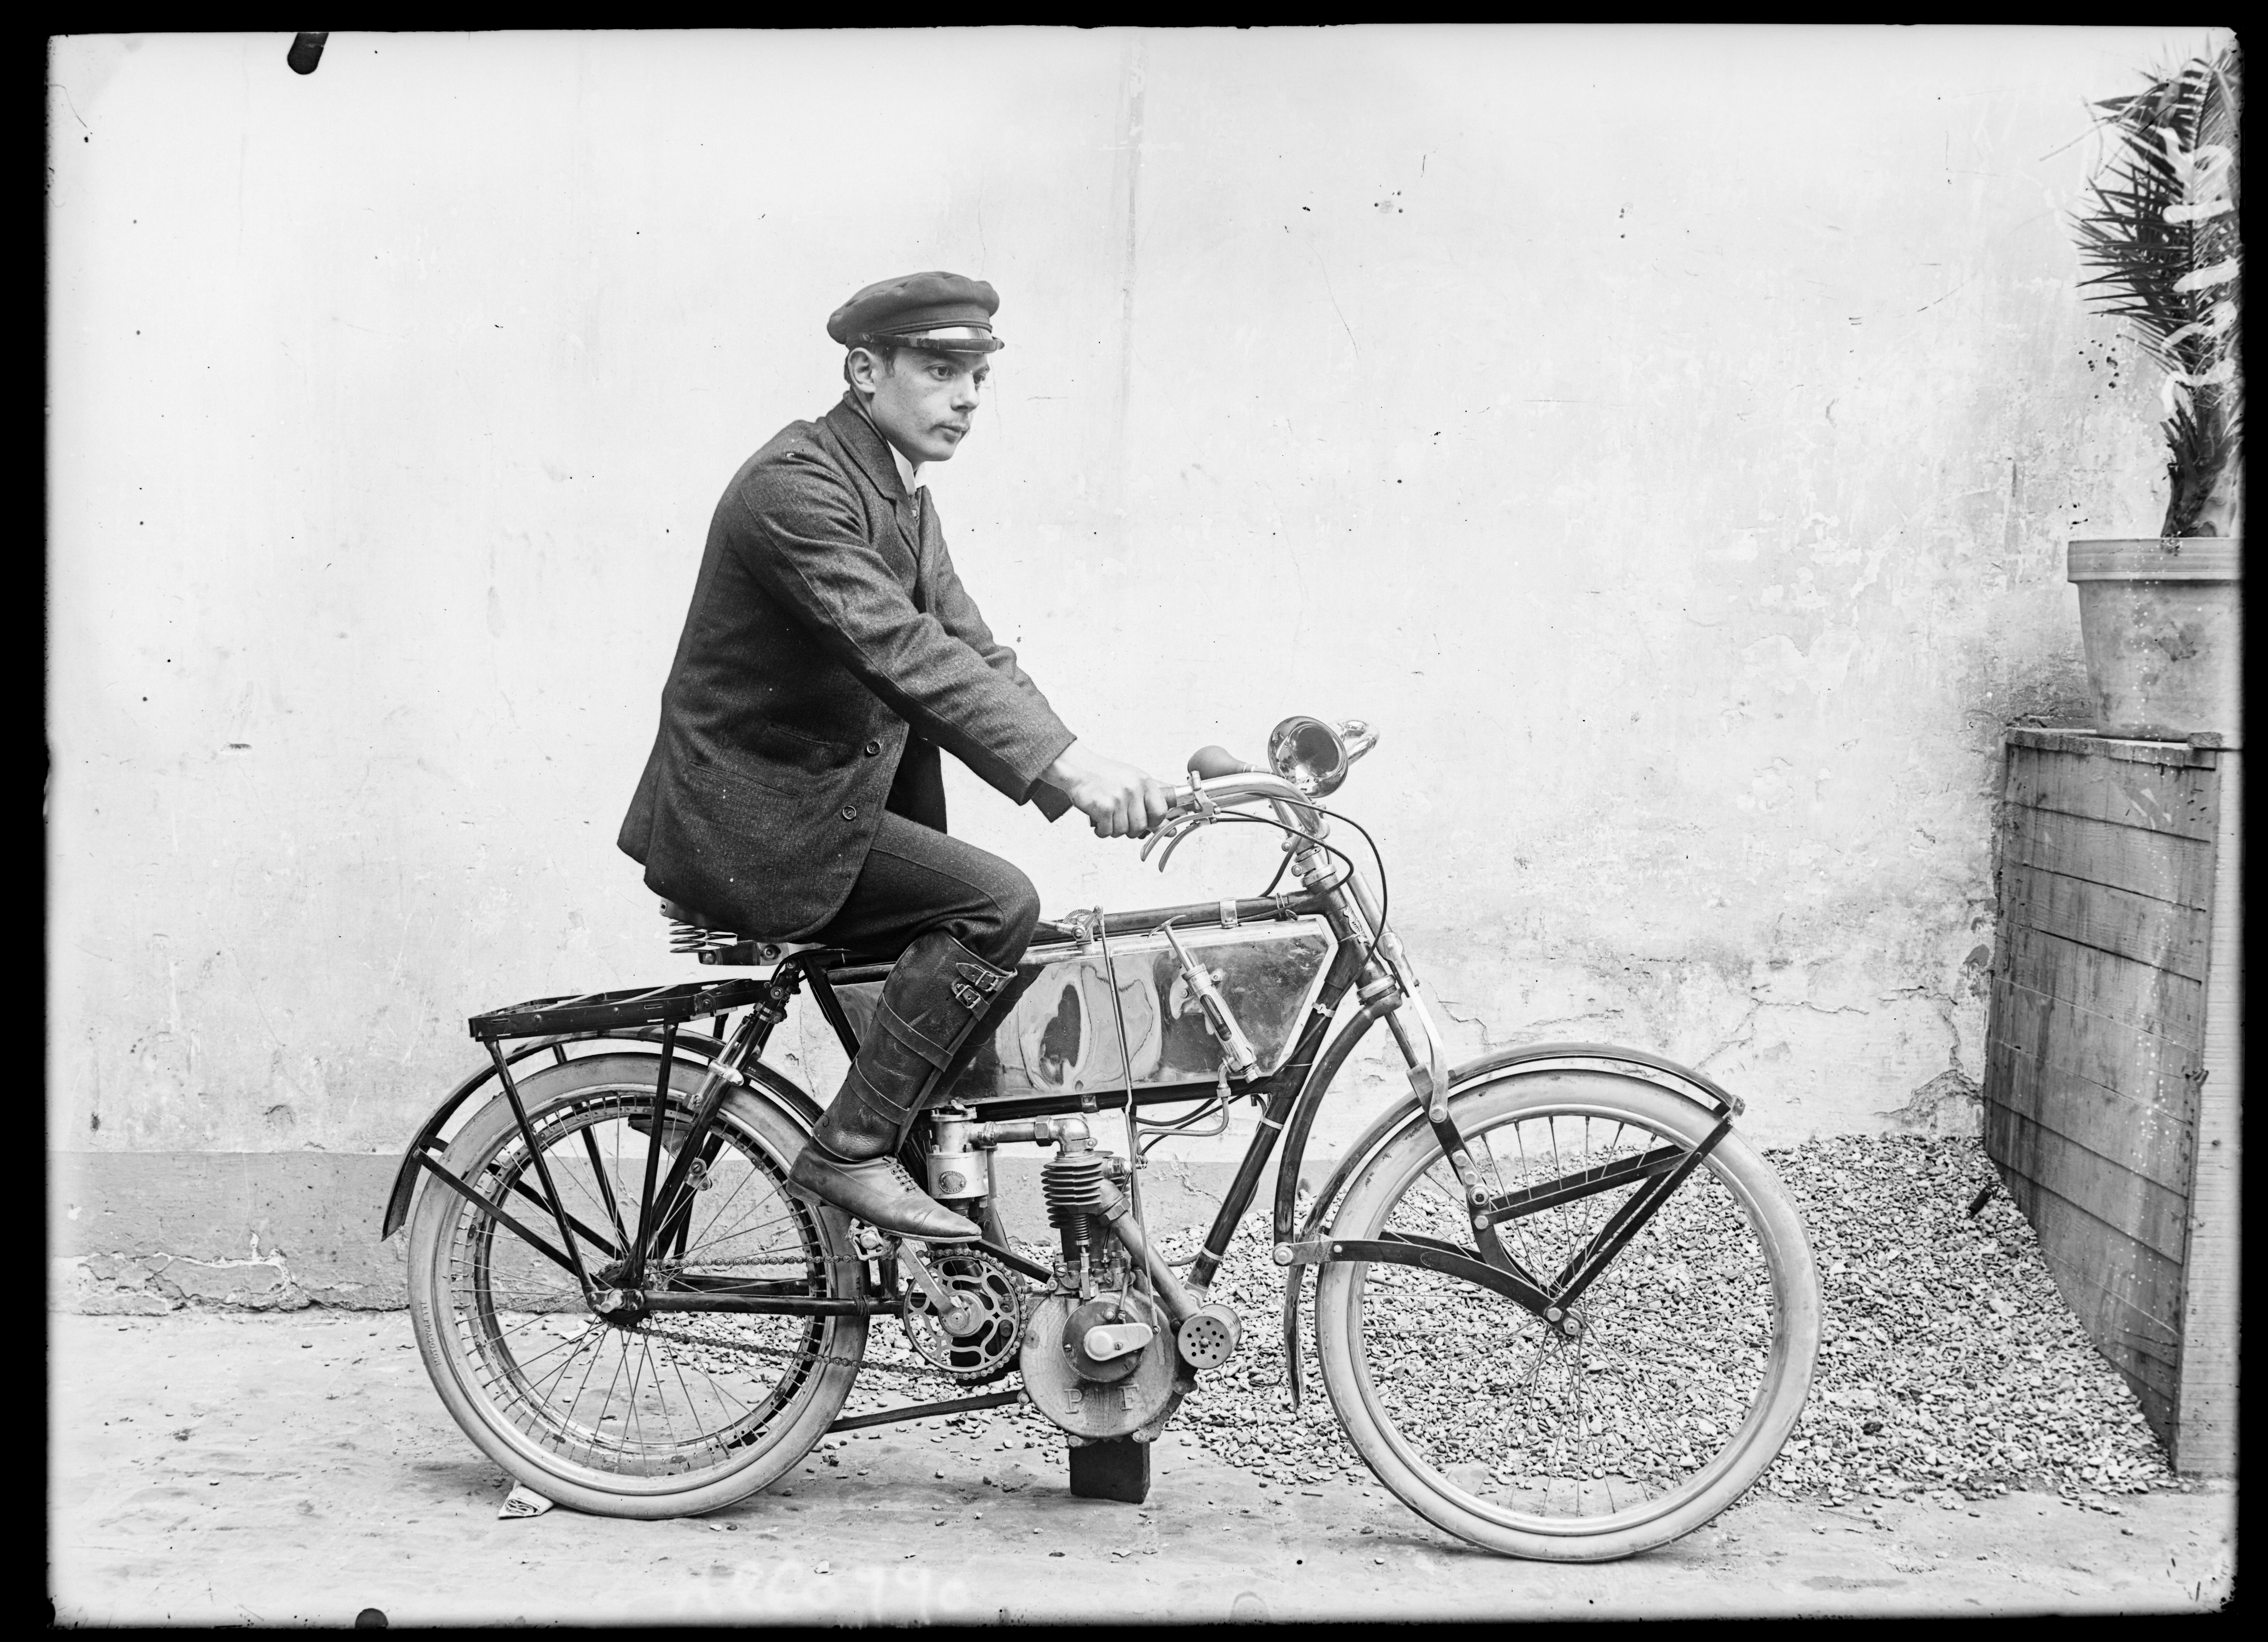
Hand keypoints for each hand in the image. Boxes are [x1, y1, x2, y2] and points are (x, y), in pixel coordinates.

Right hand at [1043, 741, 1171, 838]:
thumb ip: (1150, 803)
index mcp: (1144, 781)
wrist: (1078, 768)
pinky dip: (1101, 830)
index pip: (1160, 811)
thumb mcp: (1132, 781)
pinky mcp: (1103, 807)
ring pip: (1123, 831)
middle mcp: (1133, 789)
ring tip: (1107, 816)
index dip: (1154, 822)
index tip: (1146, 822)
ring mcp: (1118, 799)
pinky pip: (1107, 832)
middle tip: (1120, 819)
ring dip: (1114, 829)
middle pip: (1141, 826)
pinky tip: (1098, 819)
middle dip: (1130, 828)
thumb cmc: (1105, 775)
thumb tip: (1170, 830)